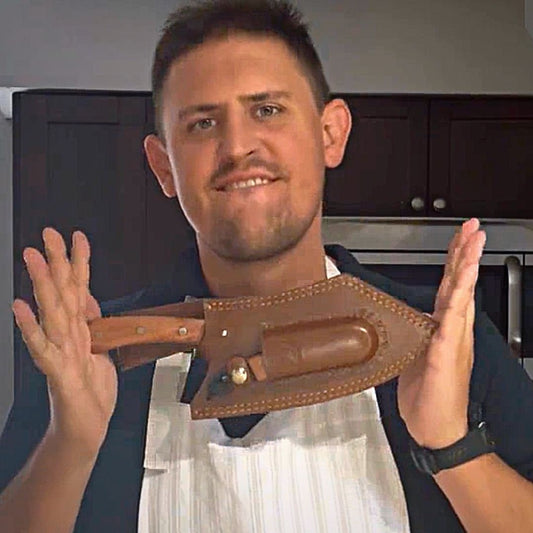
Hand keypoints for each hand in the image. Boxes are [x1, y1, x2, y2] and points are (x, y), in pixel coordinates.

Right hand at [12, 227, 116, 457]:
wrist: (86, 429)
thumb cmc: (92, 392)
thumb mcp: (101, 350)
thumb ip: (92, 322)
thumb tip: (88, 296)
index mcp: (81, 330)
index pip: (79, 289)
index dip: (79, 263)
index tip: (78, 236)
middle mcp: (68, 336)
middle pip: (62, 293)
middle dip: (56, 263)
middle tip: (48, 234)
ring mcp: (60, 352)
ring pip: (51, 313)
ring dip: (41, 285)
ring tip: (32, 258)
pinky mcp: (57, 373)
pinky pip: (42, 348)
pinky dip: (31, 328)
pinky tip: (19, 308)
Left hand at [398, 218, 485, 448]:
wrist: (436, 429)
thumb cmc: (428, 396)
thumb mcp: (418, 355)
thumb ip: (420, 332)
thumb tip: (412, 317)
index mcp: (445, 329)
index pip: (451, 288)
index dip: (456, 262)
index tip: (461, 238)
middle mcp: (453, 330)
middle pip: (460, 284)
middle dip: (466, 253)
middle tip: (473, 228)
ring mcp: (451, 340)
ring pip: (461, 296)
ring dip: (466, 267)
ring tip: (474, 242)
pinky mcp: (445, 354)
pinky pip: (452, 321)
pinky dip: (458, 299)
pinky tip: (464, 281)